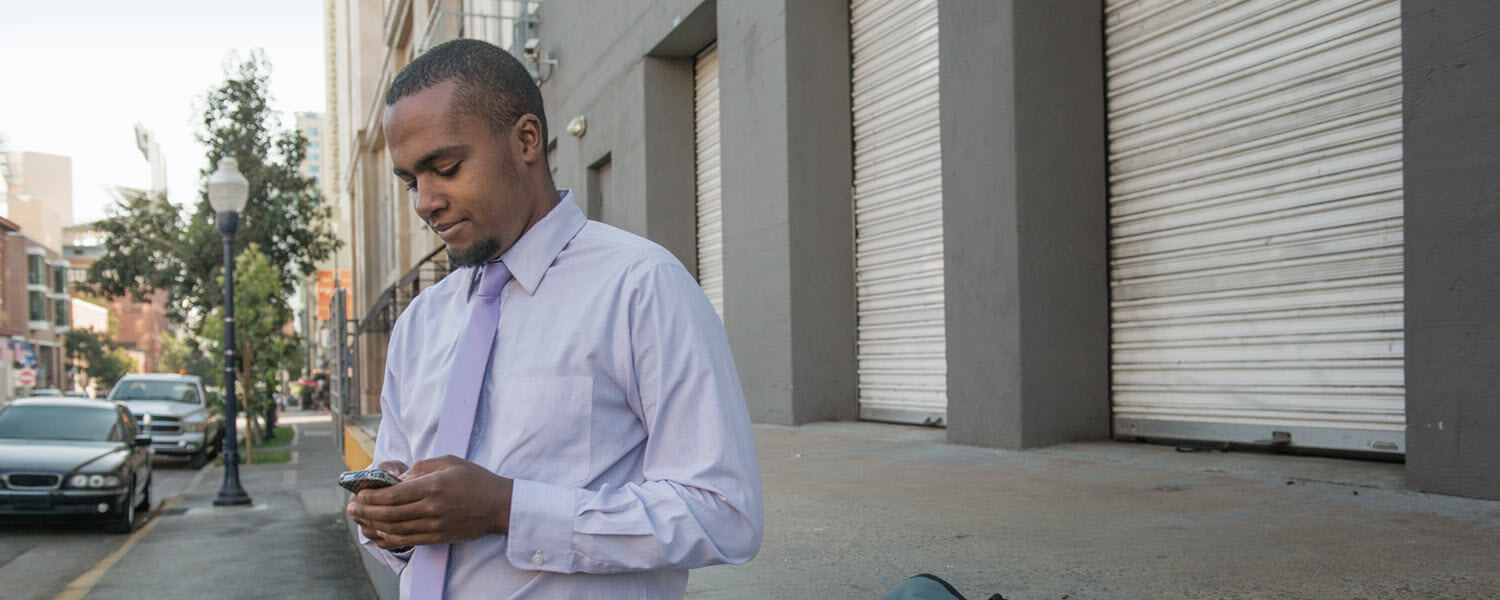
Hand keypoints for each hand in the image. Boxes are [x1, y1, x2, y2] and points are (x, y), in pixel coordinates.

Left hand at [346, 455, 513, 548]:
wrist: (499, 506)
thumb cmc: (476, 480)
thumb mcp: (450, 462)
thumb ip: (422, 466)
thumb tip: (399, 477)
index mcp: (434, 486)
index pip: (395, 495)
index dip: (372, 497)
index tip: (359, 493)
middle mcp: (432, 508)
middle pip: (390, 514)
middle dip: (366, 511)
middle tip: (351, 508)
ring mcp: (435, 525)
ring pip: (396, 529)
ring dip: (373, 525)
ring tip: (360, 520)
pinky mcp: (438, 537)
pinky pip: (408, 540)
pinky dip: (389, 538)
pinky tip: (379, 534)